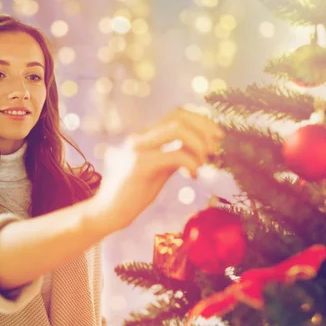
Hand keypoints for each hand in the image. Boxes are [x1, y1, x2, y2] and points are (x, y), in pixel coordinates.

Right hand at [91, 107, 223, 231]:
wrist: (108, 212)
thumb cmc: (134, 193)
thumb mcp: (159, 169)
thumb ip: (174, 155)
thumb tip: (199, 149)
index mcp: (145, 135)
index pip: (177, 114)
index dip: (201, 121)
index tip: (217, 136)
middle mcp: (140, 136)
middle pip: (179, 116)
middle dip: (204, 128)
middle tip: (215, 148)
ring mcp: (138, 148)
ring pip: (177, 129)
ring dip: (198, 143)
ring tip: (203, 162)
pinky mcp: (139, 165)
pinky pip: (174, 155)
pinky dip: (191, 162)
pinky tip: (193, 175)